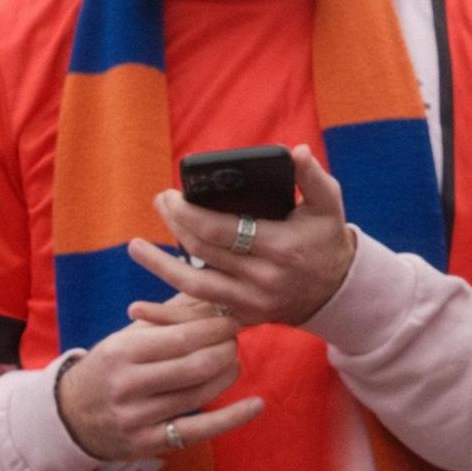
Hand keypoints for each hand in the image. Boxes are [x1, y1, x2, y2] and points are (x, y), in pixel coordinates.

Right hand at [56, 303, 261, 461]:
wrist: (72, 416)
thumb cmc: (109, 368)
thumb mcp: (126, 337)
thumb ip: (166, 316)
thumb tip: (210, 291)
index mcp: (122, 352)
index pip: (179, 337)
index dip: (213, 328)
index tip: (231, 319)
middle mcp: (128, 385)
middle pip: (194, 366)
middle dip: (224, 349)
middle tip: (235, 339)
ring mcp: (138, 418)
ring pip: (199, 394)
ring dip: (227, 374)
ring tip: (235, 361)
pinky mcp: (149, 444)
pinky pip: (199, 429)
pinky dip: (233, 417)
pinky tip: (257, 404)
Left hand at [129, 145, 356, 328]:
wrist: (336, 290)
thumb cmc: (326, 238)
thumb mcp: (329, 205)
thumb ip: (312, 177)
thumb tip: (295, 152)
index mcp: (281, 248)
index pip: (221, 230)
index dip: (188, 212)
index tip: (171, 194)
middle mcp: (263, 280)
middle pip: (202, 252)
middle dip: (174, 224)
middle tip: (160, 201)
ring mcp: (251, 303)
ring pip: (194, 286)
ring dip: (159, 266)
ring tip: (135, 246)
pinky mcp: (242, 318)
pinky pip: (199, 316)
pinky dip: (167, 314)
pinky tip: (138, 308)